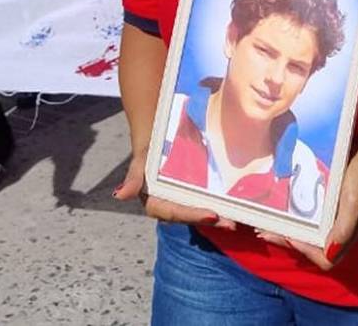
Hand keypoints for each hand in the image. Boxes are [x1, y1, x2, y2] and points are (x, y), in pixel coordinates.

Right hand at [113, 154, 235, 229]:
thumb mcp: (139, 160)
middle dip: (211, 220)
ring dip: (219, 216)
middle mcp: (170, 205)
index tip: (212, 215)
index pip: (175, 212)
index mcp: (156, 203)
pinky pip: (207, 200)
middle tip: (232, 223)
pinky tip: (237, 206)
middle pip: (191, 216)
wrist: (157, 134)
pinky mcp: (194, 193)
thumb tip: (119, 196)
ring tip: (238, 219)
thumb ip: (132, 178)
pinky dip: (220, 204)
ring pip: (201, 211)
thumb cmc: (147, 148)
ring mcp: (183, 200)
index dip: (193, 215)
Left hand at [254, 128, 357, 269]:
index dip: (304, 251)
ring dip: (287, 230)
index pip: (324, 258)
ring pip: (307, 234)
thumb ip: (344, 228)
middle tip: (263, 231)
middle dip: (286, 241)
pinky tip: (281, 209)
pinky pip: (308, 219)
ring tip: (265, 224)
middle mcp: (339, 232)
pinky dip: (293, 217)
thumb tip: (330, 253)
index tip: (288, 236)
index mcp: (347, 236)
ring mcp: (334, 221)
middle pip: (310, 247)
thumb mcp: (353, 202)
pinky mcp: (329, 208)